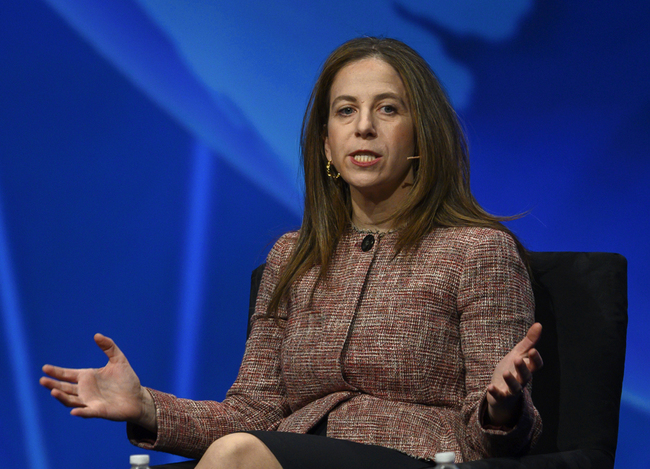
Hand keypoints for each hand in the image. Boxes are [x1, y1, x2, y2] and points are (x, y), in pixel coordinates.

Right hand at [40, 333, 156, 431]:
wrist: (137, 397)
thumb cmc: (127, 379)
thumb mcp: (119, 359)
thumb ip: (109, 347)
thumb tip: (97, 335)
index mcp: (87, 377)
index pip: (67, 374)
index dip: (56, 372)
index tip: (45, 368)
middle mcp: (85, 390)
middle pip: (64, 388)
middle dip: (53, 384)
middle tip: (43, 380)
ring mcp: (90, 401)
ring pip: (71, 400)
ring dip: (62, 397)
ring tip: (53, 391)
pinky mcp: (98, 411)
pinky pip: (87, 412)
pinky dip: (80, 412)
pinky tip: (74, 411)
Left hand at [486, 323, 542, 426]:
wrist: (502, 390)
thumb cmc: (512, 369)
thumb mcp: (519, 353)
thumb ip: (529, 341)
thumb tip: (539, 324)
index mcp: (527, 368)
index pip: (536, 365)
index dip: (535, 359)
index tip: (533, 350)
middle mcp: (522, 380)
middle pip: (526, 376)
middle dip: (522, 368)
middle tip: (517, 359)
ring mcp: (512, 390)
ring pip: (515, 387)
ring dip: (511, 381)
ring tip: (505, 373)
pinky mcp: (501, 397)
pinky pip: (500, 396)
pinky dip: (495, 392)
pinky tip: (489, 387)